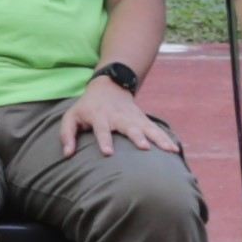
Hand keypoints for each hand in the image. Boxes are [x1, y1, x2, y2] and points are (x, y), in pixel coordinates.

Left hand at [63, 75, 180, 156]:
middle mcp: (118, 116)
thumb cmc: (86, 108)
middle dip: (136, 137)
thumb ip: (67, 135)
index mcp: (99, 116)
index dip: (104, 140)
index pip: (101, 129)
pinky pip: (155, 130)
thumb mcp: (71, 117)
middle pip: (128, 127)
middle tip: (144, 147)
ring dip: (157, 139)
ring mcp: (132, 117)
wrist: (108, 87)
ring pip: (146, 128)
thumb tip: (67, 154)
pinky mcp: (142, 120)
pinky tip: (174, 150)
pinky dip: (165, 139)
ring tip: (168, 150)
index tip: (108, 153)